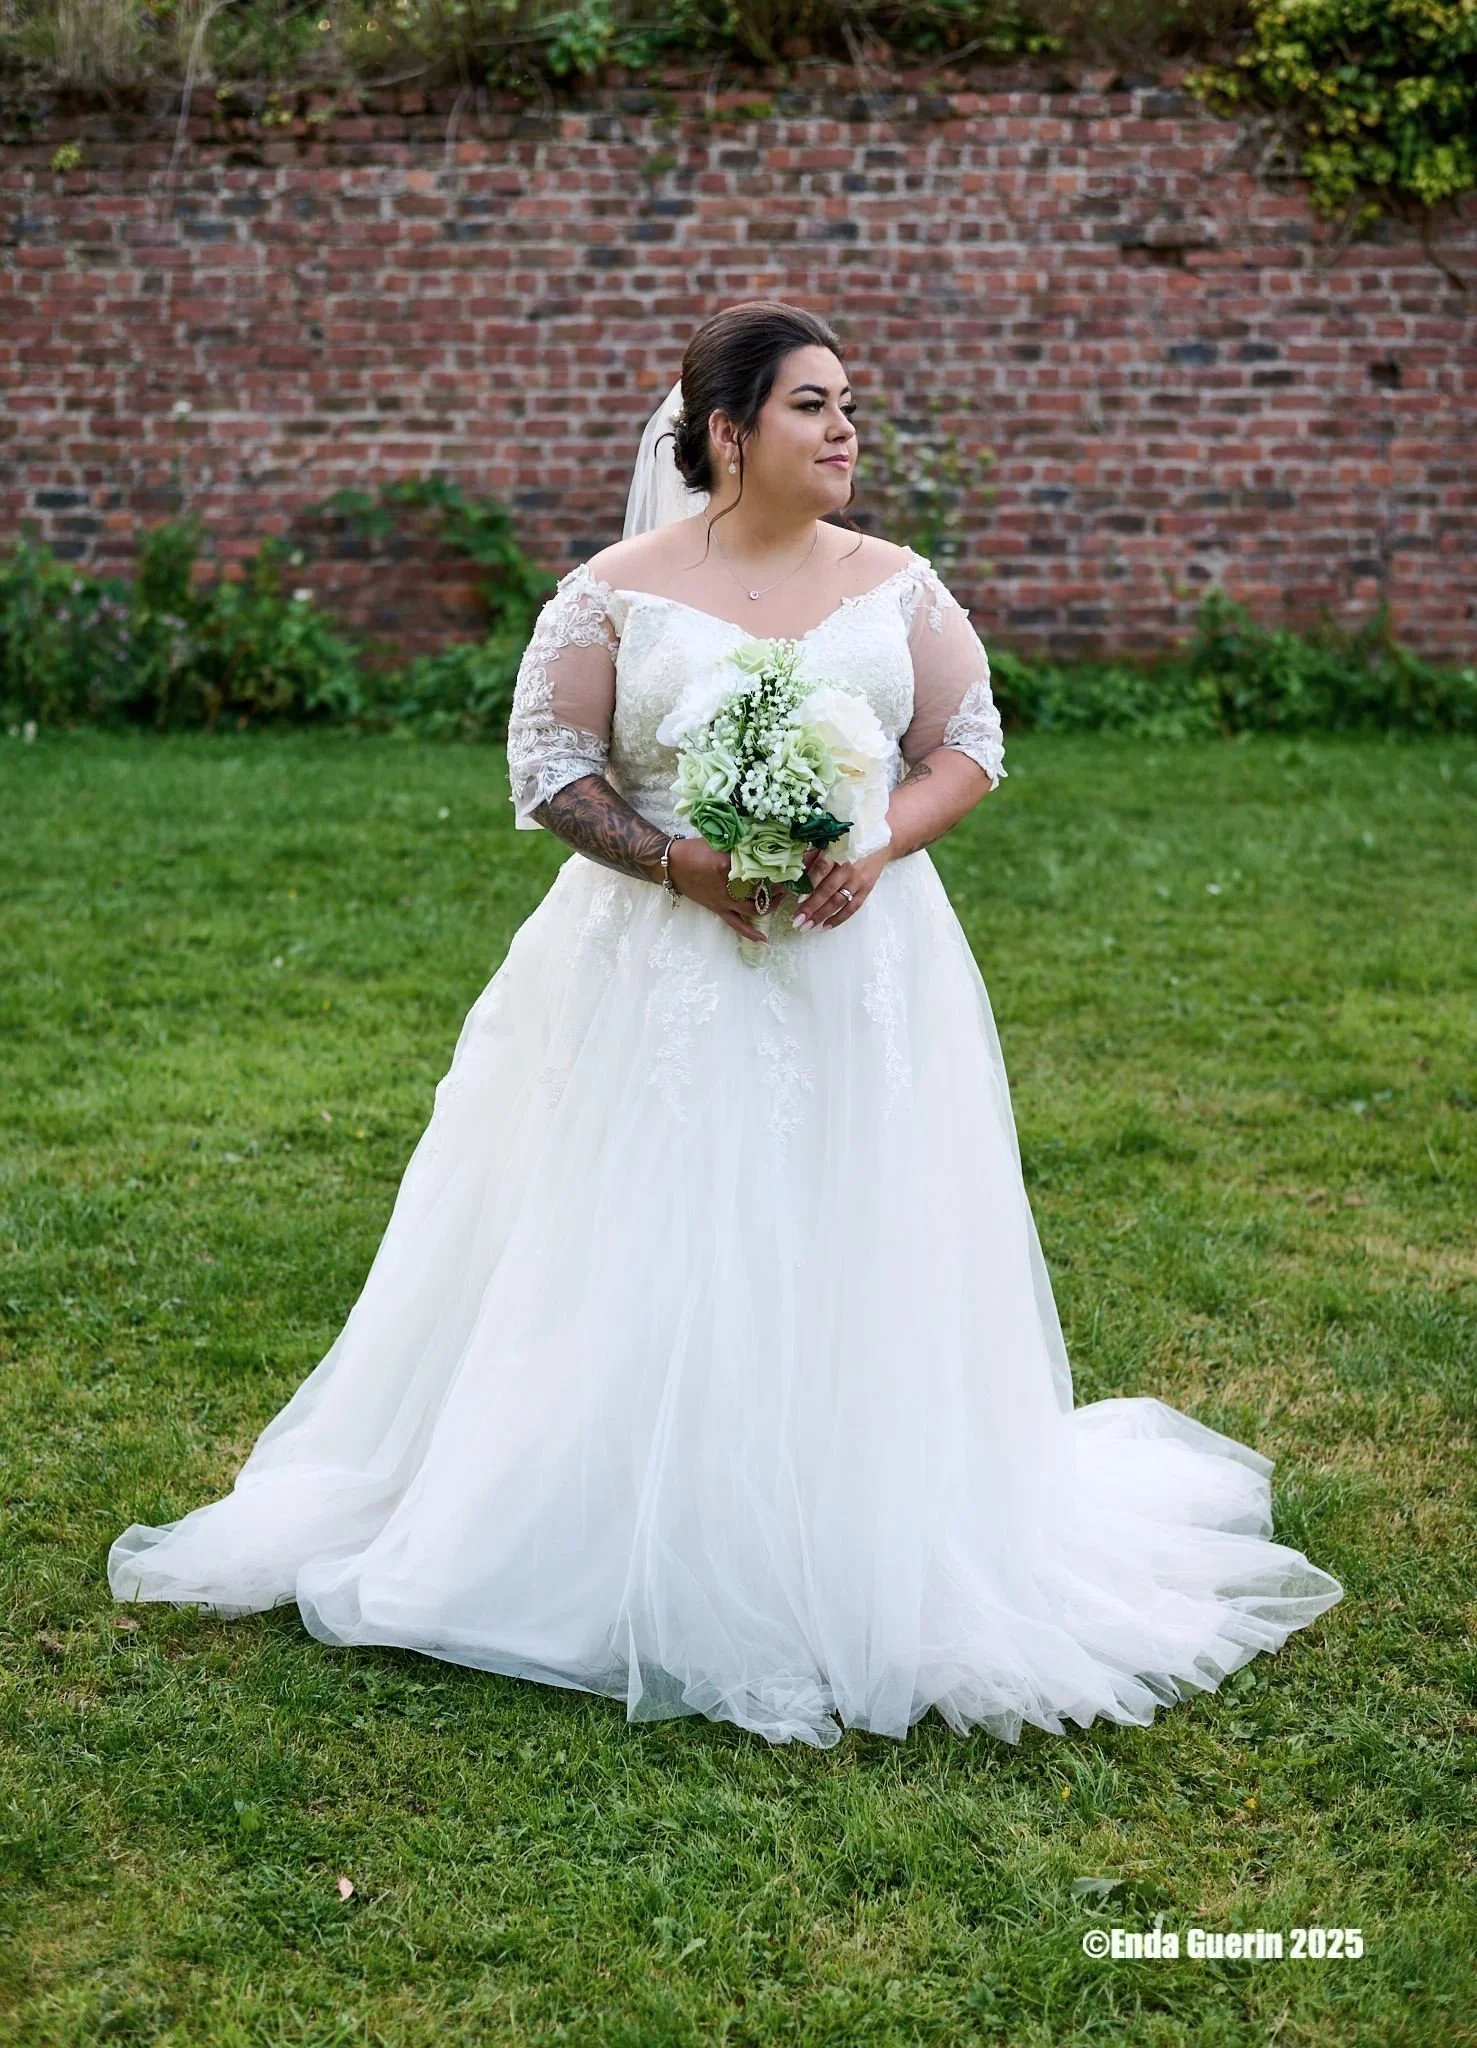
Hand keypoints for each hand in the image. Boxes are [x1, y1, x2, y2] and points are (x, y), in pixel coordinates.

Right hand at [666, 836, 791, 944]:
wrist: (671, 865)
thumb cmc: (693, 849)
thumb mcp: (718, 841)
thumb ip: (738, 845)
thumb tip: (760, 843)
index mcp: (728, 864)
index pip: (757, 867)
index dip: (774, 866)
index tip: (786, 862)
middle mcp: (728, 886)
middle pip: (761, 890)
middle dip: (776, 887)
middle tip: (786, 880)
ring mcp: (724, 900)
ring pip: (753, 908)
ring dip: (769, 905)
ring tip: (780, 899)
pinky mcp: (719, 909)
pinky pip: (737, 925)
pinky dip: (751, 932)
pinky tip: (764, 940)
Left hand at [792, 842, 890, 929]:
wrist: (881, 843)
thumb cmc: (850, 841)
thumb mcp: (831, 842)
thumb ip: (813, 856)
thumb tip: (795, 873)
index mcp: (838, 852)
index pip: (822, 869)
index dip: (810, 884)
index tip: (797, 899)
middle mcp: (849, 868)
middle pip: (828, 890)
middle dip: (812, 907)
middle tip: (798, 920)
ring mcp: (859, 881)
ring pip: (838, 902)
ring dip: (822, 915)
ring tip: (807, 926)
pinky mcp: (866, 890)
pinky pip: (852, 908)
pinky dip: (839, 918)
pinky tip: (826, 927)